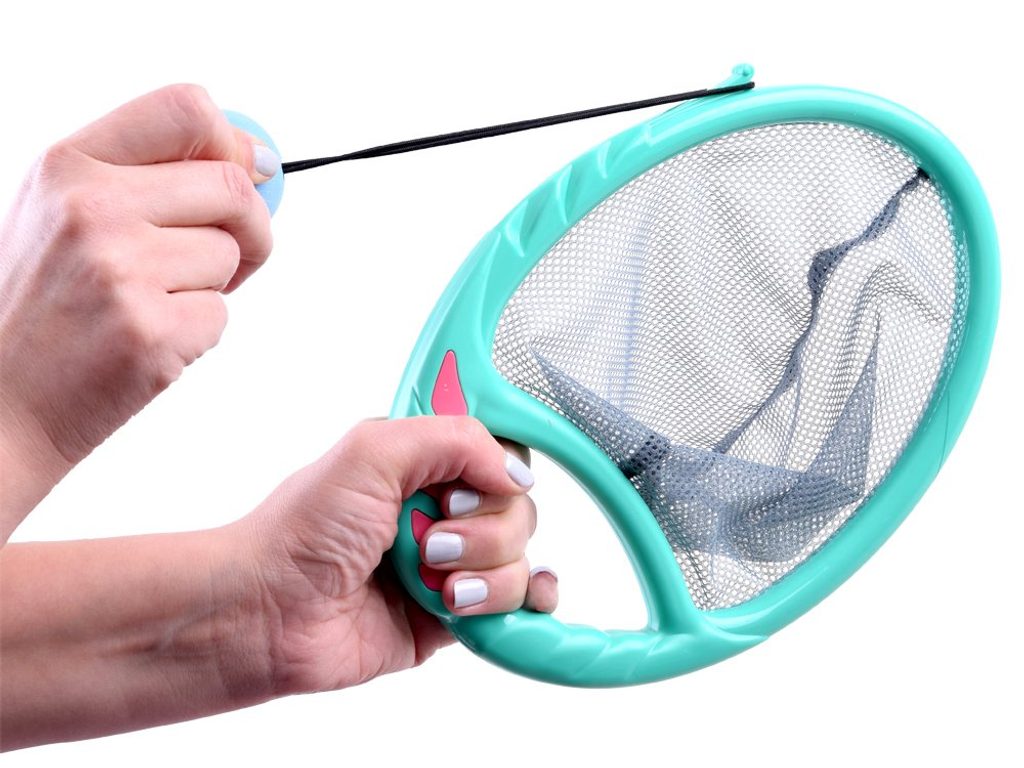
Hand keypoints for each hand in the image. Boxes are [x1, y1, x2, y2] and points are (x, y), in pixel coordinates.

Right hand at [0, 85, 276, 535]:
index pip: (186, 108)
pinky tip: (145, 342)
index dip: (233, 141)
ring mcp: (120, 269)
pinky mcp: (151, 331)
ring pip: (231, 254)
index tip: (245, 171)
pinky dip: (197, 332)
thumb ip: (144, 178)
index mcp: (68, 165)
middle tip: (230, 257)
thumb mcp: (65, 215)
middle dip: (251, 225)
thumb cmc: (46, 307)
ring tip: (151, 305)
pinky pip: (220, 314)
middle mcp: (91, 207)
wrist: (1, 404)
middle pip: (232, 186)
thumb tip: (255, 159)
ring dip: (212, 285)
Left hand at [237, 416, 557, 693]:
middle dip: (483, 532)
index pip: (500, 457)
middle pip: (518, 513)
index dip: (497, 476)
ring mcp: (450, 567)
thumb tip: (518, 473)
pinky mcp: (451, 617)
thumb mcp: (373, 450)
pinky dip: (520, 605)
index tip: (460, 494)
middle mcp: (442, 513)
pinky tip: (493, 602)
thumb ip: (455, 440)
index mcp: (425, 466)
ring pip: (519, 561)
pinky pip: (514, 609)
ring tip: (433, 583)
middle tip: (431, 541)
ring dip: (486, 574)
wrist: (266, 614)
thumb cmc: (302, 531)